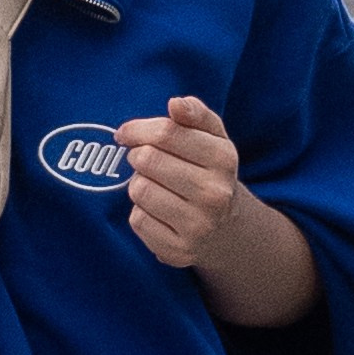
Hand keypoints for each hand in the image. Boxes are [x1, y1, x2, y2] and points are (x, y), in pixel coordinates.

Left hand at [119, 94, 240, 268]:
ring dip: (139, 186)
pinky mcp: (178, 250)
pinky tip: (157, 213)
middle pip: (147, 160)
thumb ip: (196, 114)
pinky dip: (140, 214)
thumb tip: (175, 104)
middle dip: (139, 157)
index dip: (138, 129)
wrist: (227, 230)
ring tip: (155, 188)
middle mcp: (215, 194)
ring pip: (139, 190)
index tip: (126, 134)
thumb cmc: (210, 173)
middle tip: (147, 164)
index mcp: (223, 158)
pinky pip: (138, 221)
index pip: (166, 132)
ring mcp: (198, 226)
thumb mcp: (213, 138)